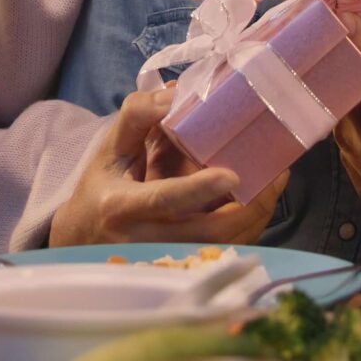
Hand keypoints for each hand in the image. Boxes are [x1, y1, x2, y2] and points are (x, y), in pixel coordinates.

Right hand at [49, 88, 288, 246]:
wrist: (84, 239)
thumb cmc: (102, 187)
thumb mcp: (110, 148)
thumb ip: (139, 115)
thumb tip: (176, 93)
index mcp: (122, 206)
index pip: (165, 200)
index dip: (199, 190)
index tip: (233, 175)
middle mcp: (144, 239)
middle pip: (207, 232)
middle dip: (249, 207)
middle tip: (276, 175)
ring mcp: (164, 260)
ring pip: (221, 247)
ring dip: (255, 218)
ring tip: (275, 184)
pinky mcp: (180, 267)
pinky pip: (222, 253)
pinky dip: (245, 230)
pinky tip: (258, 205)